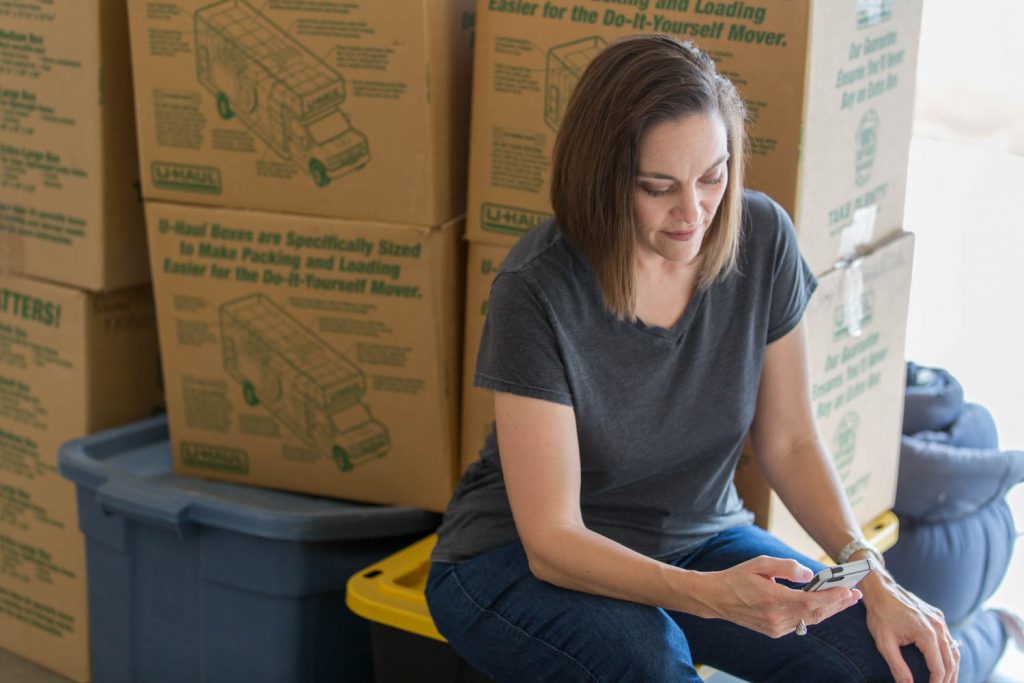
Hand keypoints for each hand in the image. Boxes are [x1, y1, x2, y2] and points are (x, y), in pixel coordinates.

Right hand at [696, 555, 861, 637]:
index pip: (810, 601)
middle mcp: (775, 618)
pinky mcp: (774, 631)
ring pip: (810, 620)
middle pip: (815, 613)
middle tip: (855, 594)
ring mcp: (775, 627)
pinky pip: (800, 623)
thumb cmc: (738, 577)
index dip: (831, 597)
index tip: (848, 590)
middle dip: (838, 603)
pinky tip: (824, 605)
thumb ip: (787, 567)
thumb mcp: (760, 563)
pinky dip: (814, 614)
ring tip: (846, 599)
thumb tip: (810, 574)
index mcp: (772, 599)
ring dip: (829, 609)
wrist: (716, 598)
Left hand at [859, 568, 959, 682]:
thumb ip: (897, 666)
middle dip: (949, 679)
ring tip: (948, 682)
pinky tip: (946, 663)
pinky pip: (949, 639)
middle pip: (951, 661)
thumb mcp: (884, 642)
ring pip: (954, 650)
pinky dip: (951, 654)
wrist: (880, 589)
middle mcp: (938, 627)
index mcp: (927, 635)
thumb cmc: (880, 615)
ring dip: (953, 668)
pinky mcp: (937, 616)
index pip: (939, 668)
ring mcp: (939, 620)